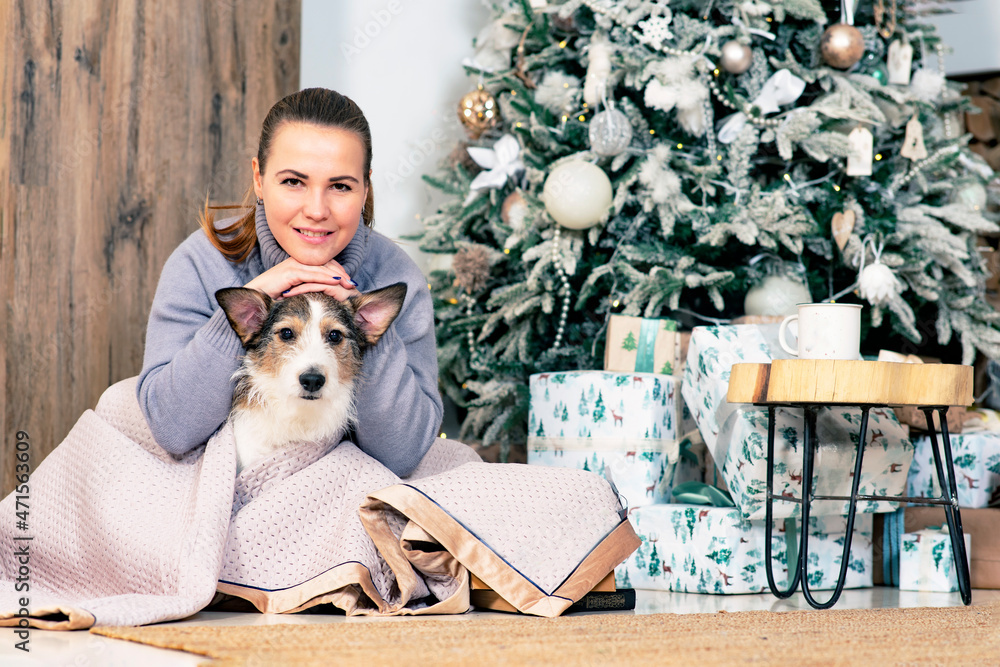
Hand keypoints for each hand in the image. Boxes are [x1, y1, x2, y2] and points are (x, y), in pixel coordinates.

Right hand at [244, 257, 358, 300]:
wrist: (255, 297)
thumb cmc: (275, 297)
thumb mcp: (297, 292)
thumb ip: (310, 290)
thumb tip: (329, 298)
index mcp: (301, 264)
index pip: (326, 264)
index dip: (339, 272)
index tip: (351, 284)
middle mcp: (298, 261)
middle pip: (327, 263)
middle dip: (342, 274)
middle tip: (354, 285)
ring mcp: (294, 265)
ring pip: (321, 267)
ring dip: (337, 276)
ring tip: (349, 285)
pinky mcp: (289, 272)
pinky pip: (312, 274)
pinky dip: (326, 278)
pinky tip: (337, 283)